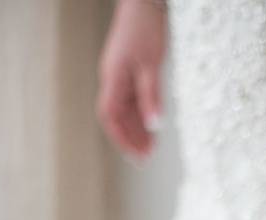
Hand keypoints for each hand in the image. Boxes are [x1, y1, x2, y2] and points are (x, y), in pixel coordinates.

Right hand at [97, 0, 166, 157]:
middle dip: (131, 138)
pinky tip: (152, 124)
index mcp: (113, 79)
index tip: (136, 156)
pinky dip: (142, 113)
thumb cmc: (145, 28)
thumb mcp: (152, 65)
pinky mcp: (130, 69)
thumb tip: (154, 126)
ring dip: (137, 128)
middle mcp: (113, 79)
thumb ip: (152, 96)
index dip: (122, 138)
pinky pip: (133, 98)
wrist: (143, 2)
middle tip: (146, 158)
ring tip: (151, 147)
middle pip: (118, 117)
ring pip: (126, 109)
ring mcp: (120, 74)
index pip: (111, 117)